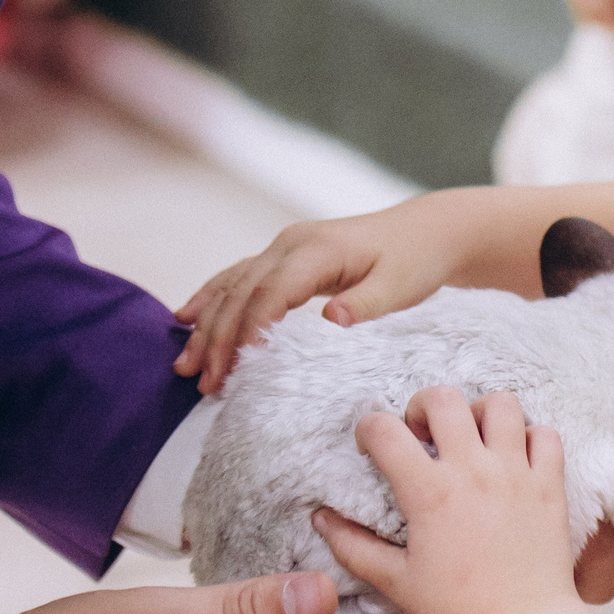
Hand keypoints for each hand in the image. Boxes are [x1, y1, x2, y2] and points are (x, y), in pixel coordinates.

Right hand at [173, 201, 459, 394]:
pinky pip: (239, 276)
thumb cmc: (416, 260)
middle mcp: (292, 243)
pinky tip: (186, 318)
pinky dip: (213, 298)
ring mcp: (286, 247)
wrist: (428, 231)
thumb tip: (330, 319)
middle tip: (204, 382)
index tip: (236, 368)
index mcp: (318, 250)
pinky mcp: (286, 256)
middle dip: (218, 338)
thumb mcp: (401, 285)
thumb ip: (366, 303)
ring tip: (186, 365)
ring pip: (233, 285)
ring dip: (207, 324)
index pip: (272, 293)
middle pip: (243, 292)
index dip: (250, 330)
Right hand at [317, 388, 613, 613]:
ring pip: (502, 404)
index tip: (372, 445)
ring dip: (481, 412)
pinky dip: (530, 437)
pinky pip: (545, 433)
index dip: (368, 428)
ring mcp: (516, 471)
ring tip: (473, 438)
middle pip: (443, 398)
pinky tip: (515, 458)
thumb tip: (322, 518)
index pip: (385, 430)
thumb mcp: (396, 581)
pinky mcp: (550, 482)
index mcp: (429, 492)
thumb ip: (352, 547)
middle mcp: (473, 470)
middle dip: (423, 405)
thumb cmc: (459, 607)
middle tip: (423, 432)